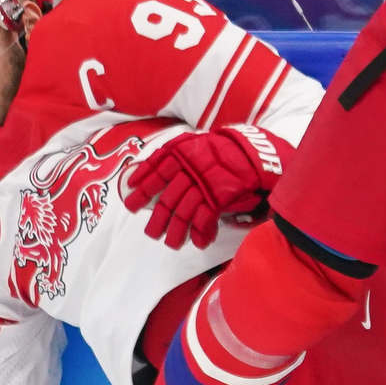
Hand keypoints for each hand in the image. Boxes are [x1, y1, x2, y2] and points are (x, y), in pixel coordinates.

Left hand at [122, 125, 290, 249]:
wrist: (255, 151)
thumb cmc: (225, 147)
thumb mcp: (198, 141)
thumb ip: (179, 152)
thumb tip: (157, 169)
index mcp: (181, 152)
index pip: (155, 170)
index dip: (141, 186)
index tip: (131, 200)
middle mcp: (189, 168)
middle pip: (167, 197)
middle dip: (157, 218)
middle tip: (151, 233)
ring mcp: (203, 183)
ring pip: (183, 212)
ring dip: (177, 231)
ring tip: (172, 243)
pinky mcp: (219, 195)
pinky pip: (204, 218)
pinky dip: (200, 232)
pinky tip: (198, 242)